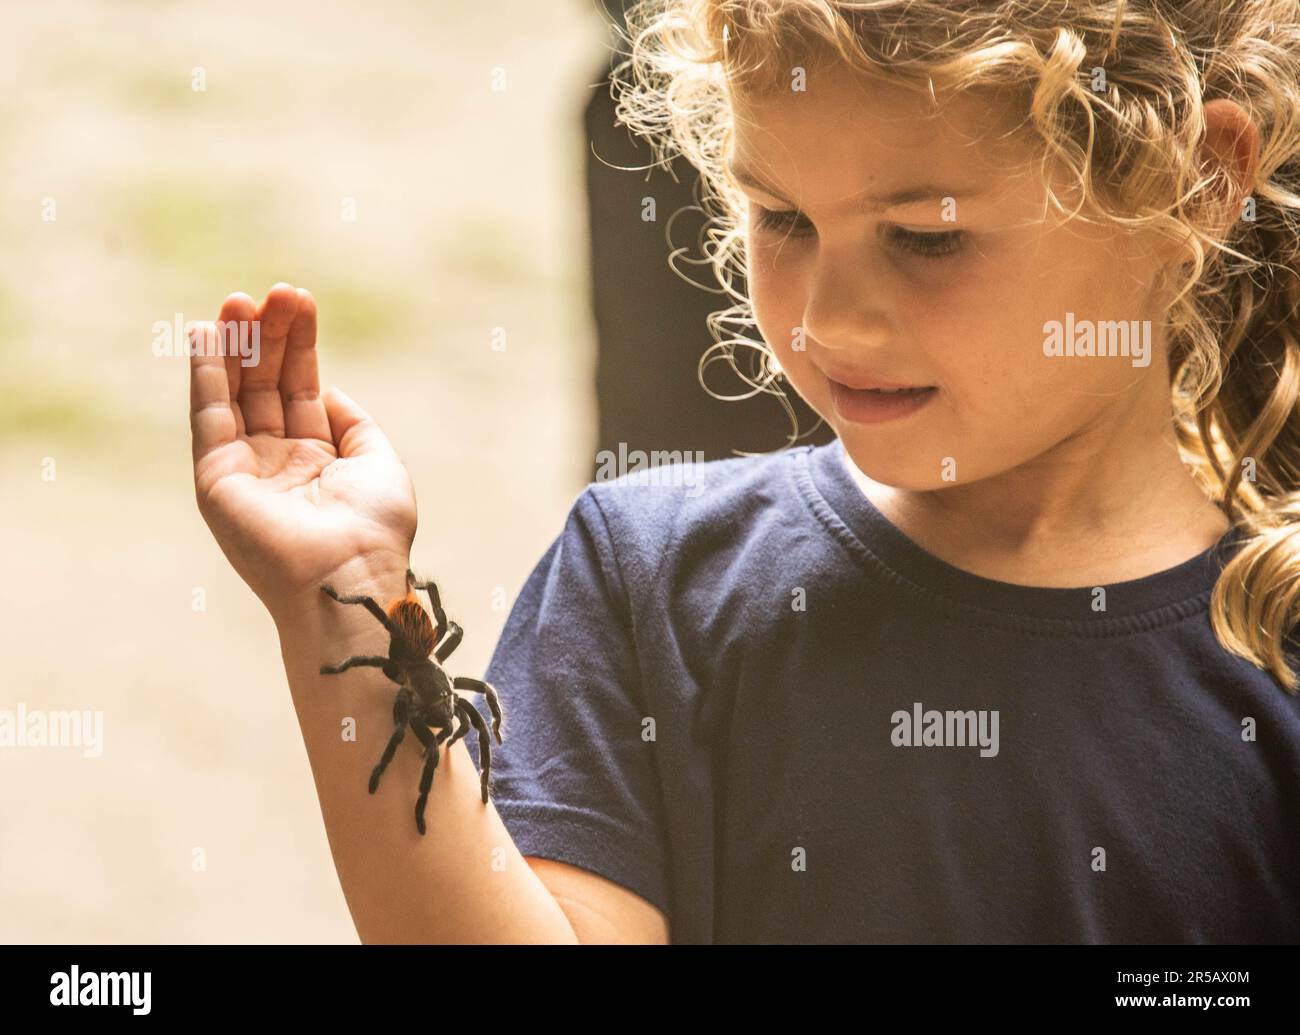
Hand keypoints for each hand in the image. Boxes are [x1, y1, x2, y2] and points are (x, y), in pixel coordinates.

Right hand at [189, 283, 415, 619]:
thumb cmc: (376, 528)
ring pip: (235, 395)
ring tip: (240, 299)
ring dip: (237, 345)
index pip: (301, 390)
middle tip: (275, 291)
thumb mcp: (378, 462)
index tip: (300, 301)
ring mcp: (245, 472)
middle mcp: (278, 464)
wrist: (350, 576)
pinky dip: (207, 373)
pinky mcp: (216, 480)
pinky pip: (209, 416)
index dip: (299, 346)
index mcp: (318, 462)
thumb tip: (325, 391)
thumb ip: (351, 422)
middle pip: (266, 386)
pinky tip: (209, 334)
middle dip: (270, 337)